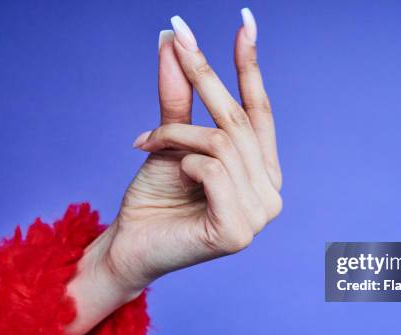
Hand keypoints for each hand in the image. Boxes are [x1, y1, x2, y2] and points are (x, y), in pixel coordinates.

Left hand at [67, 11, 281, 334]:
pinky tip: (172, 174)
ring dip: (177, 134)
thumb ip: (180, 97)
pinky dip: (183, 160)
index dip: (251, 68)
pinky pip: (212, 169)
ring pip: (223, 142)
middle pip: (240, 121)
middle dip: (205, 77)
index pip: (260, 113)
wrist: (130, 245)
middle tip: (178, 39)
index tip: (245, 23)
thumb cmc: (154, 198)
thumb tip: (173, 41)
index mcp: (262, 172)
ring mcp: (259, 215)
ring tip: (146, 144)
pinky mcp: (238, 231)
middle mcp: (270, 192)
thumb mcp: (170, 139)